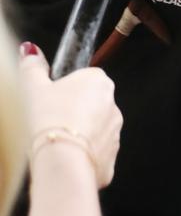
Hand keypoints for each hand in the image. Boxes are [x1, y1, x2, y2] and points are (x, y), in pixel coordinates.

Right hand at [19, 43, 122, 187]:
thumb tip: (30, 51)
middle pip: (91, 105)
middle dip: (74, 113)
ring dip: (79, 136)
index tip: (52, 101)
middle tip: (51, 123)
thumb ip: (33, 67)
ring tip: (57, 143)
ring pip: (94, 131)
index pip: (85, 79)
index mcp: (99, 81)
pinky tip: (66, 160)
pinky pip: (95, 156)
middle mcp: (113, 105)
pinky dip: (82, 158)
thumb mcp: (34, 88)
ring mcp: (114, 133)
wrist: (62, 163)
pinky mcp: (111, 160)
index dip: (66, 90)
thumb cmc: (50, 122)